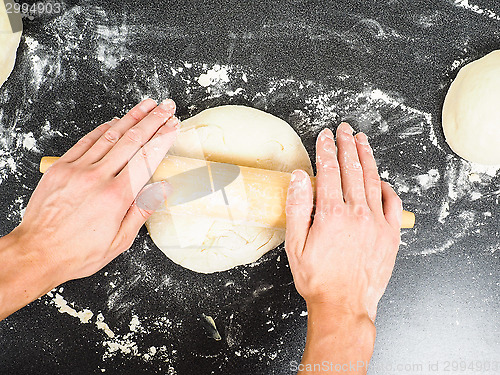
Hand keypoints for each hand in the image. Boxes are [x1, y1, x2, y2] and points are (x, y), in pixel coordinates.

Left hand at [12, 98, 178, 283]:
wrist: (37, 252)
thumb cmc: (78, 251)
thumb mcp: (120, 240)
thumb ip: (143, 210)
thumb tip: (163, 187)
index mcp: (116, 196)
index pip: (146, 158)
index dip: (163, 138)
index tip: (174, 125)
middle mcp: (97, 177)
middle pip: (131, 141)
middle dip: (152, 120)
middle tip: (166, 106)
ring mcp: (77, 170)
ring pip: (110, 136)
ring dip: (131, 117)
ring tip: (147, 104)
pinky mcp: (61, 168)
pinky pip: (85, 141)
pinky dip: (102, 129)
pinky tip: (115, 120)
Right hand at [285, 122, 401, 321]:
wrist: (344, 305)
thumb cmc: (318, 278)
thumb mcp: (295, 244)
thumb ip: (297, 207)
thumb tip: (300, 178)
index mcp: (331, 213)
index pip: (329, 171)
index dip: (326, 150)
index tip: (325, 135)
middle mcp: (356, 213)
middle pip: (352, 169)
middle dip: (347, 145)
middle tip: (345, 129)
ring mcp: (376, 222)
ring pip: (373, 180)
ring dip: (367, 157)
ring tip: (362, 140)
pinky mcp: (390, 234)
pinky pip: (393, 203)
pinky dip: (387, 187)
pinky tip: (382, 179)